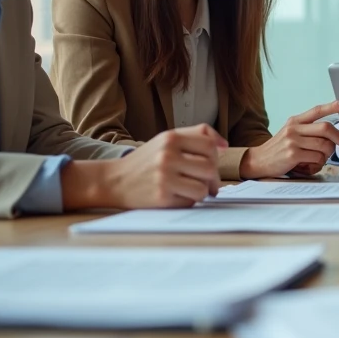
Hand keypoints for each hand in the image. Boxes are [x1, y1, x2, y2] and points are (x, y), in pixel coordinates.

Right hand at [62, 124, 227, 209]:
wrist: (114, 180)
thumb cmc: (146, 161)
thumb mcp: (167, 139)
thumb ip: (196, 135)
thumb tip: (224, 146)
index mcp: (171, 137)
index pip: (210, 146)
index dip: (215, 157)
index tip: (209, 165)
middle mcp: (167, 155)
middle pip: (210, 168)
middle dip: (212, 178)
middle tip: (206, 183)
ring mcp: (164, 177)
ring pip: (204, 188)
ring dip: (202, 192)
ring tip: (191, 189)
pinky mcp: (162, 197)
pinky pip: (191, 202)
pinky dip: (188, 201)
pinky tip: (177, 196)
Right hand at [240, 100, 338, 178]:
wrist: (258, 160)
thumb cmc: (279, 149)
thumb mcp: (291, 134)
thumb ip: (308, 131)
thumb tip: (332, 136)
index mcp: (295, 121)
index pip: (317, 110)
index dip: (333, 106)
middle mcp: (294, 128)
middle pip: (326, 128)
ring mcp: (293, 141)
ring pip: (324, 145)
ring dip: (327, 155)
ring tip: (318, 159)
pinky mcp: (292, 154)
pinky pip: (317, 158)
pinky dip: (318, 164)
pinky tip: (310, 165)